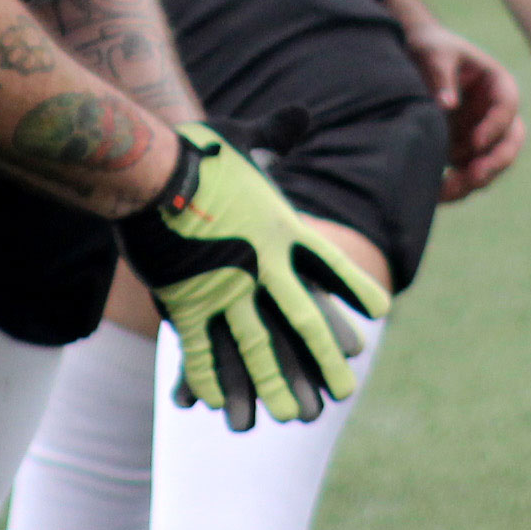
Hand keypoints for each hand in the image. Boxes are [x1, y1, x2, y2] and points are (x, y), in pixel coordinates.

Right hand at [116, 126, 390, 428]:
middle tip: (343, 392)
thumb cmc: (194, 149)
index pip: (331, 264)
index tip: (381, 310)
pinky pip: (201, 350)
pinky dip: (210, 378)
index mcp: (282, 227)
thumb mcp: (242, 133)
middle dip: (324, 359)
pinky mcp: (186, 302)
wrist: (149, 169)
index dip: (355, 289)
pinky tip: (219, 404)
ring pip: (257, 348)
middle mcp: (264, 266)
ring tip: (290, 416)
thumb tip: (304, 113)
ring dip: (273, 384)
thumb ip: (276, 131)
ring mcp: (226, 288)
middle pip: (303, 320)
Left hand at [393, 10, 524, 201]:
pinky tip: (436, 194)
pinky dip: (456, 186)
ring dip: (474, 180)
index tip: (476, 142)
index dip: (496, 126)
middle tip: (475, 176)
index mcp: (497, 84)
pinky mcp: (463, 150)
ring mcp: (482, 133)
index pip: (507, 106)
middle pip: (510, 142)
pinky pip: (467, 173)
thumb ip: (440, 76)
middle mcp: (494, 113)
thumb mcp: (433, 53)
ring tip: (447, 190)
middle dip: (495, 162)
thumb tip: (447, 105)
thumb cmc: (429, 47)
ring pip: (490, 163)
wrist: (412, 55)